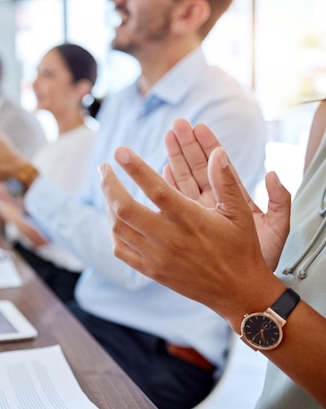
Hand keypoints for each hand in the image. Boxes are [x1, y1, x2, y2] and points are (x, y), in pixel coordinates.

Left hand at [98, 146, 285, 330]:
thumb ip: (226, 181)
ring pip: (118, 228)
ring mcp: (156, 256)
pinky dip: (113, 232)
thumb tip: (217, 152)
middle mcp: (168, 238)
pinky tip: (115, 219)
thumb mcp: (240, 213)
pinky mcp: (151, 271)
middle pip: (125, 208)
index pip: (155, 189)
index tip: (120, 151)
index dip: (135, 168)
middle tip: (103, 168)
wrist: (238, 293)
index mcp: (189, 219)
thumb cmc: (240, 248)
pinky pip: (121, 250)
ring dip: (108, 205)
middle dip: (109, 184)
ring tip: (108, 189)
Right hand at [162, 119, 291, 270]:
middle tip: (176, 125)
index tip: (198, 127)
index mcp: (234, 201)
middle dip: (187, 146)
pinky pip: (174, 203)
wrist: (245, 285)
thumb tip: (274, 175)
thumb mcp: (277, 228)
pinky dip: (168, 186)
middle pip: (198, 169)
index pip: (219, 167)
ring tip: (166, 139)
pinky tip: (161, 172)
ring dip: (175, 160)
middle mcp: (214, 205)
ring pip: (183, 182)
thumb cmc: (262, 258)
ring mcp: (198, 215)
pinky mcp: (187, 226)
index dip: (209, 146)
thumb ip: (279, 201)